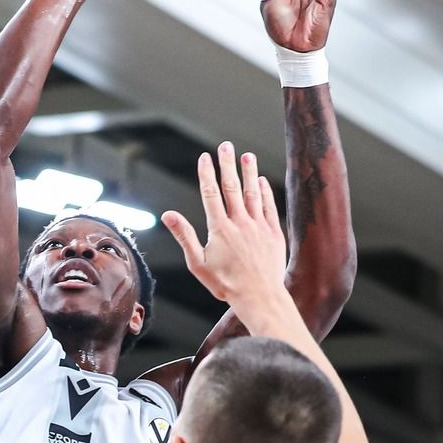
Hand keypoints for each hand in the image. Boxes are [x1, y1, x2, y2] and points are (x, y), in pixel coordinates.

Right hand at [162, 143, 287, 307]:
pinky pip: (269, 207)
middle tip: (225, 146)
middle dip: (227, 164)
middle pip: (232, 186)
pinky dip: (265, 192)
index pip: (211, 193)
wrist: (259, 296)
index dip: (207, 173)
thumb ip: (184, 235)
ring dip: (249, 173)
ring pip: (253, 193)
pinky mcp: (274, 233)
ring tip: (247, 156)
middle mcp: (240, 222)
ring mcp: (259, 226)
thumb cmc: (226, 283)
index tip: (205, 157)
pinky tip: (262, 181)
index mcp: (219, 228)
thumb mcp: (197, 263)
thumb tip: (168, 214)